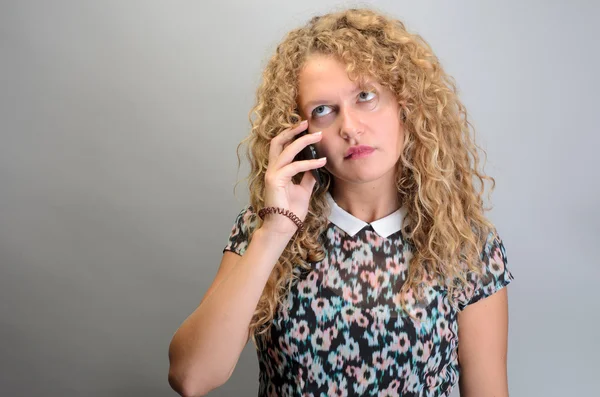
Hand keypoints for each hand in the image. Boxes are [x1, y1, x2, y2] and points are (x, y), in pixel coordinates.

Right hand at [261, 120, 326, 234]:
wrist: (283, 226)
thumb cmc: (291, 210)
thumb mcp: (303, 189)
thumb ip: (307, 176)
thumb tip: (316, 164)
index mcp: (277, 170)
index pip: (281, 146)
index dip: (291, 135)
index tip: (306, 128)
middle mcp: (272, 169)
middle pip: (278, 142)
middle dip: (292, 130)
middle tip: (307, 122)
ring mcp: (272, 174)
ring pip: (286, 150)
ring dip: (303, 141)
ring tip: (318, 136)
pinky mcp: (275, 180)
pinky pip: (294, 167)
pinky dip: (309, 163)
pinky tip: (321, 162)